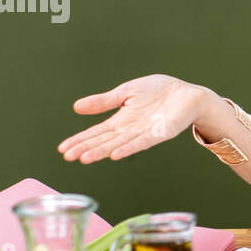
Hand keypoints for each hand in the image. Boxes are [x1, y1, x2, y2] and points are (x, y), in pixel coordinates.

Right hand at [57, 74, 205, 162]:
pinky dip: (128, 148)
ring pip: (119, 144)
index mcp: (121, 120)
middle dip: (86, 148)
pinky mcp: (160, 133)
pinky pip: (142, 142)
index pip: (96, 132)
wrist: (187, 94)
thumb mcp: (126, 92)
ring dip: (101, 151)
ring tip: (84, 158)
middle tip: (68, 157)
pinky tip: (115, 155)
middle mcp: (130, 130)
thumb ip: (103, 101)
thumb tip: (76, 107)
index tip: (63, 149)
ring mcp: (144, 133)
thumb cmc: (159, 92)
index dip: (80, 139)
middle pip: (104, 141)